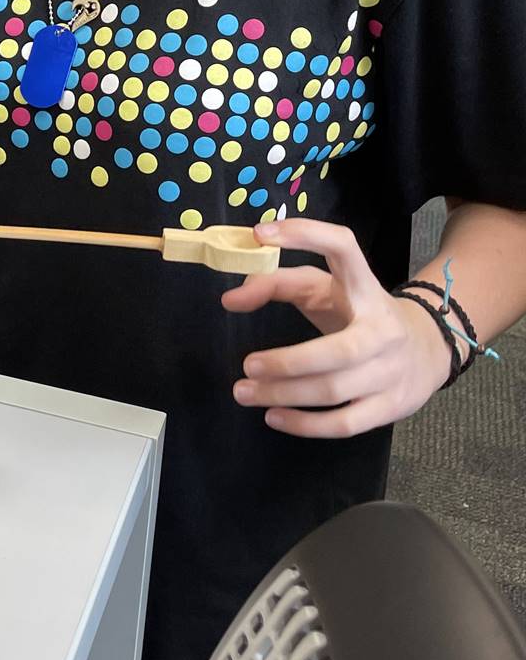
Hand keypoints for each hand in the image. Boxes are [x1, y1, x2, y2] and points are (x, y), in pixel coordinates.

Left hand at [220, 217, 454, 436]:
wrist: (428, 349)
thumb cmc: (358, 315)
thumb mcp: (325, 290)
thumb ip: (277, 284)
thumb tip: (230, 300)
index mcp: (365, 287)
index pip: (343, 248)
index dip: (305, 234)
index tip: (260, 235)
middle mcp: (382, 328)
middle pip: (336, 352)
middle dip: (287, 362)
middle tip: (247, 365)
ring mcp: (391, 371)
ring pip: (335, 390)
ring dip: (284, 394)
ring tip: (244, 392)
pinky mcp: (391, 406)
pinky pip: (345, 423)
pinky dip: (306, 425)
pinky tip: (274, 416)